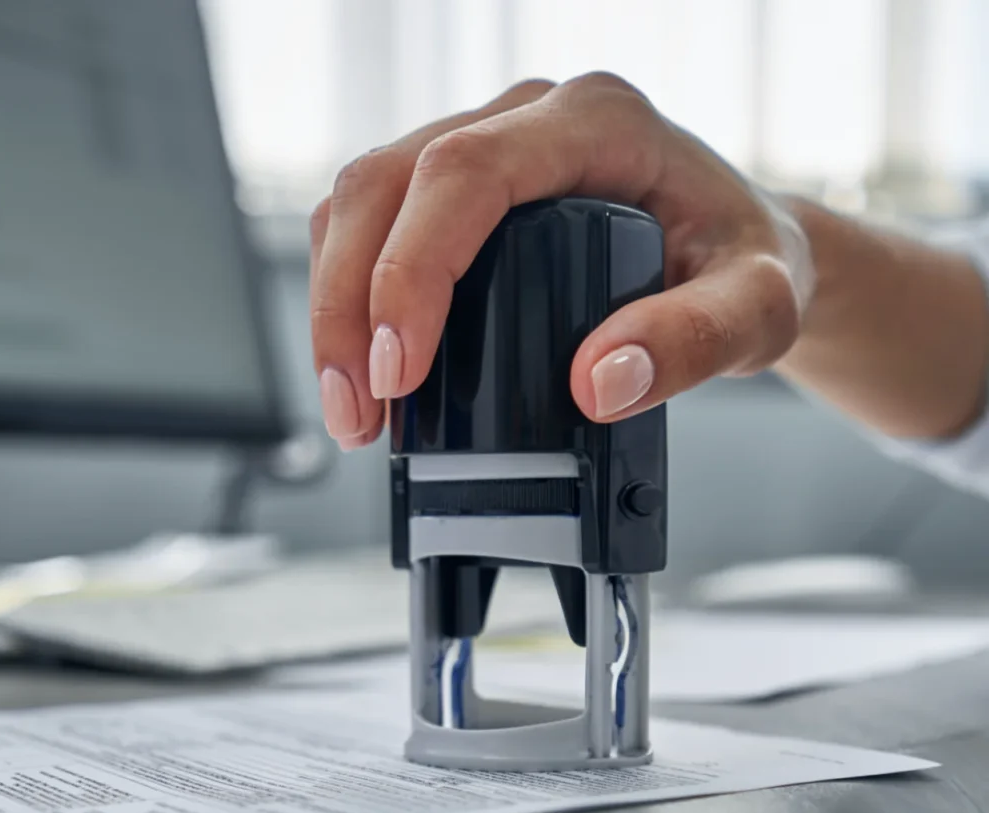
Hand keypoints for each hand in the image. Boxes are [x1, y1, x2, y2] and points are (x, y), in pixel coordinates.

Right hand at [309, 73, 814, 447]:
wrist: (731, 248)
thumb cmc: (739, 261)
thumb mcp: (758, 307)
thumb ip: (699, 339)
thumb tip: (601, 383)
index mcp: (595, 123)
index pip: (464, 174)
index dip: (413, 269)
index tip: (403, 370)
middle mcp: (523, 120)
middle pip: (384, 185)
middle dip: (349, 308)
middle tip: (361, 413)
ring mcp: (475, 144)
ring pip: (357, 205)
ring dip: (334, 310)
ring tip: (355, 410)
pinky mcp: (442, 188)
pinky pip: (364, 227)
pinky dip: (345, 302)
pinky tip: (361, 371)